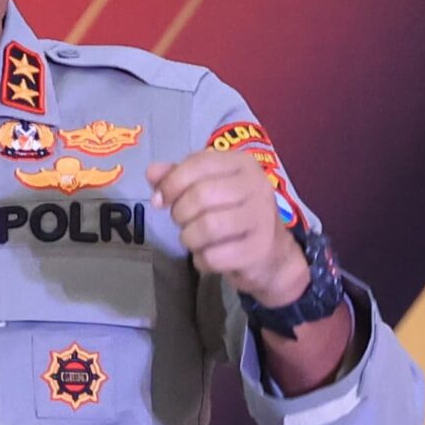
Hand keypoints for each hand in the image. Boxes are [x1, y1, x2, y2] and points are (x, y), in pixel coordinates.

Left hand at [147, 149, 308, 305]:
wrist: (272, 255)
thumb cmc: (233, 215)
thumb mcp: (208, 189)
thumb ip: (179, 177)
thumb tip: (152, 172)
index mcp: (243, 163)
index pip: (199, 163)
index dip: (171, 182)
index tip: (160, 200)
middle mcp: (256, 186)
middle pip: (200, 196)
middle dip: (180, 213)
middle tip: (183, 222)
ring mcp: (261, 218)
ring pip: (206, 227)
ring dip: (189, 238)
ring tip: (194, 239)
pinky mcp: (259, 250)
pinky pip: (214, 256)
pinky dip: (202, 260)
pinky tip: (208, 257)